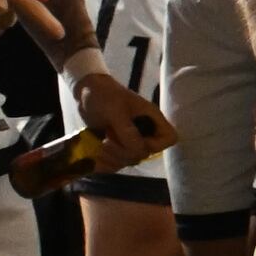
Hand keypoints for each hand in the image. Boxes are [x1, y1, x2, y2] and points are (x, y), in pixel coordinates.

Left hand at [62, 55, 178, 165]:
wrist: (86, 93)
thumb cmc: (105, 95)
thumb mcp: (115, 110)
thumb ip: (127, 130)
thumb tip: (138, 150)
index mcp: (152, 119)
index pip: (169, 139)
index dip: (156, 145)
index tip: (136, 140)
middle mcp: (144, 132)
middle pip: (146, 153)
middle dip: (125, 151)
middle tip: (107, 141)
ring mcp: (130, 140)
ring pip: (130, 160)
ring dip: (114, 157)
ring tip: (101, 145)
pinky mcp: (117, 147)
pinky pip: (117, 162)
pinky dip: (107, 163)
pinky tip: (97, 155)